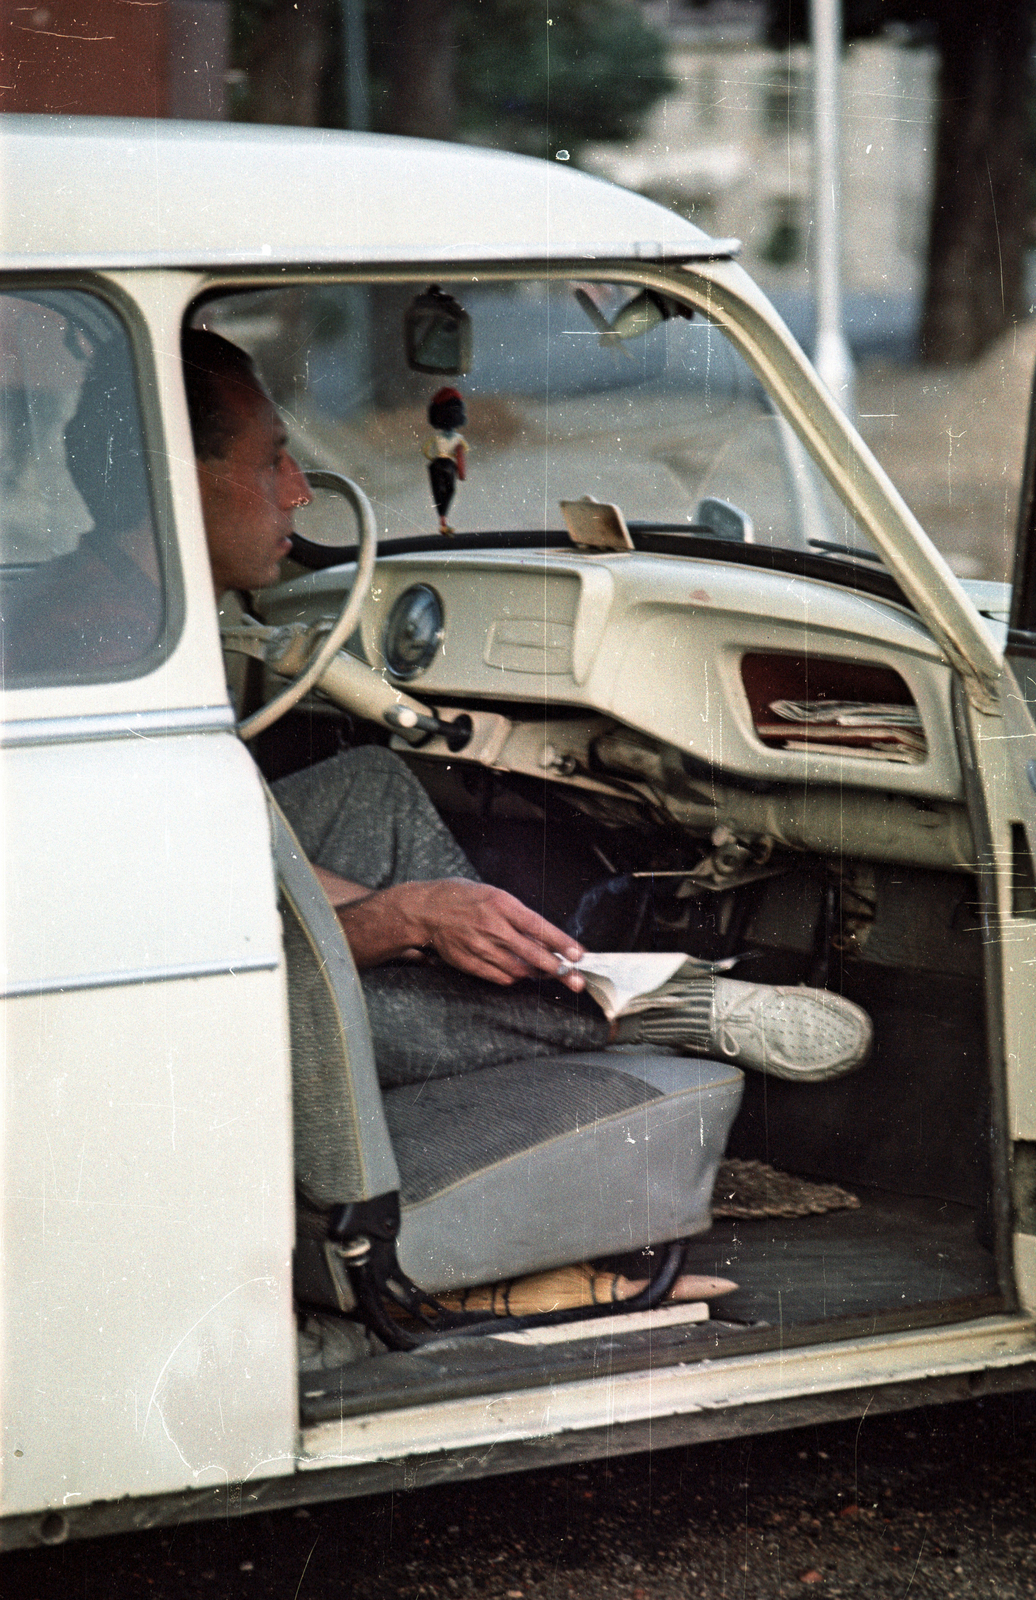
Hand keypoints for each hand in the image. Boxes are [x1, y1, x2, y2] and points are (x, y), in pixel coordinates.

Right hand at [405, 880, 584, 988]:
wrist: (426, 910)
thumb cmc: (464, 899)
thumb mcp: (494, 896)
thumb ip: (519, 916)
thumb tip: (546, 938)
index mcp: (501, 904)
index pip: (539, 926)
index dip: (561, 943)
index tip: (578, 954)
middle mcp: (492, 926)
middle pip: (533, 954)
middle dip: (559, 970)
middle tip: (576, 980)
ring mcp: (480, 947)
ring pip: (519, 969)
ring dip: (538, 974)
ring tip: (548, 973)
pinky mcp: (470, 962)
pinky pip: (501, 977)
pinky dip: (515, 977)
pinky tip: (519, 972)